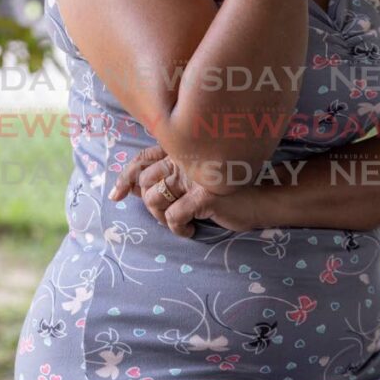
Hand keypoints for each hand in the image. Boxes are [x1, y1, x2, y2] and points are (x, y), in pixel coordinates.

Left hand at [109, 144, 257, 237]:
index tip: (116, 195)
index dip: (125, 177)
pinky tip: (191, 230)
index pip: (143, 158)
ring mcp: (195, 174)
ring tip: (179, 221)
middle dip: (149, 204)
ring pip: (154, 198)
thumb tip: (131, 187)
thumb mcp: (195, 177)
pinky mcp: (205, 194)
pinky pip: (173, 216)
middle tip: (165, 215)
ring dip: (161, 217)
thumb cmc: (227, 189)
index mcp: (181, 149)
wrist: (263, 196)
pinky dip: (178, 228)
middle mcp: (186, 156)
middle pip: (144, 181)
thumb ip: (168, 175)